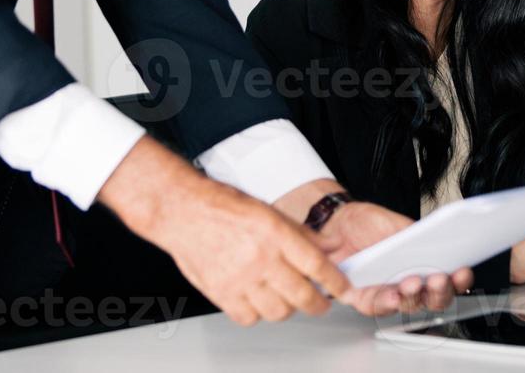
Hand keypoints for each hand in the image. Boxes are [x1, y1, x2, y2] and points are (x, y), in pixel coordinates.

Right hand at [98, 137, 350, 325]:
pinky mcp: (221, 293)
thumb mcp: (268, 210)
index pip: (316, 265)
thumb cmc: (221, 206)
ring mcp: (240, 278)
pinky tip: (256, 300)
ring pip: (278, 311)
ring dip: (287, 308)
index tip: (342, 289)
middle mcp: (259, 257)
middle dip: (317, 303)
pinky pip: (249, 318)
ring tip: (284, 298)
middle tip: (319, 302)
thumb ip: (302, 232)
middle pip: (302, 295)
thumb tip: (330, 246)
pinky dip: (256, 314)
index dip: (335, 282)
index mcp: (274, 232)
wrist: (182, 210)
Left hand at [314, 201, 472, 314]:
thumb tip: (440, 240)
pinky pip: (378, 307)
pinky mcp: (364, 298)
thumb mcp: (396, 224)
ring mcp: (388, 293)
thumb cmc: (366, 224)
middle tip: (441, 278)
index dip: (459, 280)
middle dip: (440, 292)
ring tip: (414, 281)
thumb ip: (417, 236)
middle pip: (433, 299)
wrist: (335, 222)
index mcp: (421, 266)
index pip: (448, 280)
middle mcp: (408, 283)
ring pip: (409, 306)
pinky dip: (388, 302)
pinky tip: (393, 293)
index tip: (463, 270)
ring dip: (414, 296)